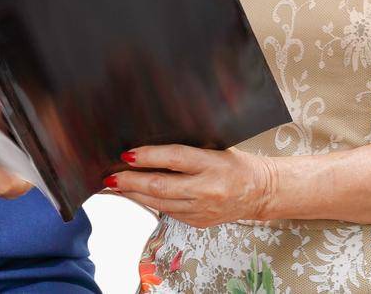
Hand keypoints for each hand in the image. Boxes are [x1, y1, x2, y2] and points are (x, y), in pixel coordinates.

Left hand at [106, 145, 276, 227]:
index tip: (127, 154)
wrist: (259, 191)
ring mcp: (201, 209)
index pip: (174, 158)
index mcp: (212, 164)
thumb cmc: (236, 164)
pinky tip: (137, 196)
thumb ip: (186, 150)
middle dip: (131, 181)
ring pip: (160, 203)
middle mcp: (206, 189)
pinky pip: (168, 212)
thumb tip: (150, 148)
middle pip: (161, 186)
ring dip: (135, 194)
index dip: (148, 156)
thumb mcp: (214, 148)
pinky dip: (149, 203)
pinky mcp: (198, 222)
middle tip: (111, 177)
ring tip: (116, 186)